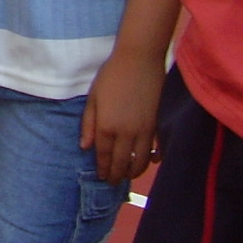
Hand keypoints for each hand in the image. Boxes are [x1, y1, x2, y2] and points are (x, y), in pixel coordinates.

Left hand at [82, 49, 164, 183]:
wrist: (138, 61)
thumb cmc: (111, 76)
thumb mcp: (93, 98)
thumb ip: (88, 124)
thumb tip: (84, 146)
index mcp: (106, 126)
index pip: (103, 155)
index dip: (102, 168)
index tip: (101, 177)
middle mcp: (125, 133)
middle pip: (121, 162)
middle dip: (116, 174)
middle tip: (113, 182)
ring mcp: (144, 131)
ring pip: (140, 160)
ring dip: (133, 171)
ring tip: (128, 175)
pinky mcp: (157, 125)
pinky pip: (156, 149)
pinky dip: (152, 159)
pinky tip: (149, 162)